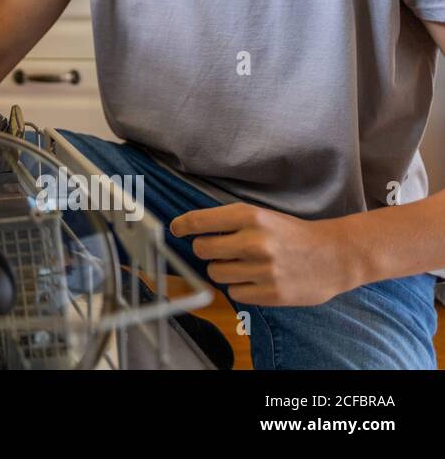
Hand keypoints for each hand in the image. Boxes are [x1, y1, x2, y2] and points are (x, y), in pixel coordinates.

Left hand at [170, 203, 355, 305]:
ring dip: (222, 269)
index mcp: (250, 217)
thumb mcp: (262, 216)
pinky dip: (240, 287)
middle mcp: (254, 242)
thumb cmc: (291, 234)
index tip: (175, 229)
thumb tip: (189, 229)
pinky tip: (256, 279)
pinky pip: (234, 293)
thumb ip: (228, 222)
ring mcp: (263, 270)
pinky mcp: (271, 294)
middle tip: (219, 250)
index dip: (182, 226)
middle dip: (205, 250)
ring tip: (243, 264)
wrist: (335, 256)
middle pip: (202, 250)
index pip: (200, 222)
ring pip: (215, 273)